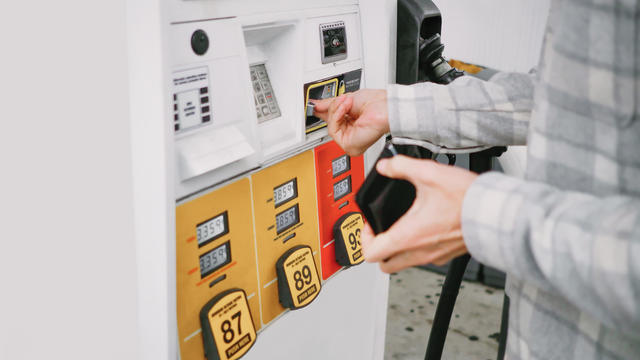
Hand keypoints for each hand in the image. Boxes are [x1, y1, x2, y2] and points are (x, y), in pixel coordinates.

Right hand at [312, 89, 389, 155]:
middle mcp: (351, 135)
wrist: (385, 107)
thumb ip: (330, 105)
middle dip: (333, 108)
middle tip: (340, 99)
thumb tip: (316, 105)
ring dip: (337, 110)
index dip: (323, 111)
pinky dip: (338, 116)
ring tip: (347, 102)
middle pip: (329, 123)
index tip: (314, 105)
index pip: (332, 121)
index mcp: (351, 125)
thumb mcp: (347, 100)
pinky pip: (333, 131)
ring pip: (330, 127)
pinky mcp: (349, 146)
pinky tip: (346, 109)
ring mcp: (350, 142)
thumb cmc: (376, 103)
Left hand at [360, 155, 477, 273]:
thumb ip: (402, 167)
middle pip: (385, 265)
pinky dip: (416, 248)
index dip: (363, 238)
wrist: (495, 213)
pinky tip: (424, 227)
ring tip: (402, 225)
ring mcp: (433, 256)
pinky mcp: (447, 255)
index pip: (371, 253)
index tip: (369, 223)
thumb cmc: (466, 199)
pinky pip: (423, 258)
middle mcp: (418, 252)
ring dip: (396, 249)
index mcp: (407, 237)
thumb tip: (387, 166)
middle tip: (381, 229)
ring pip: (404, 263)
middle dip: (378, 248)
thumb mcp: (428, 174)